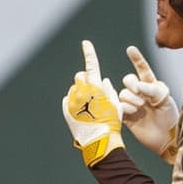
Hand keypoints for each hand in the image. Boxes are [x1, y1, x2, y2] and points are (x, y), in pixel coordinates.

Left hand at [62, 39, 123, 166]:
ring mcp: (72, 100)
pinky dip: (75, 102)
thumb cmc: (111, 122)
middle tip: (94, 90)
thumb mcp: (116, 105)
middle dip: (86, 79)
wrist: (99, 140)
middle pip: (80, 76)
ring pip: (74, 89)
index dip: (89, 52)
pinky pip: (68, 100)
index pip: (91, 65)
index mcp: (95, 87)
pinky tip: (83, 113)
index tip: (86, 43)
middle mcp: (81, 91)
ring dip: (81, 92)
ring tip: (90, 107)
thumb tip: (103, 80)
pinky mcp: (66, 109)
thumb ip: (108, 90)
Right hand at [118, 46, 179, 162]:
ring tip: (141, 107)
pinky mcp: (127, 115)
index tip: (130, 49)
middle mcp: (141, 93)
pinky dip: (126, 108)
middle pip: (128, 80)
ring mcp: (133, 104)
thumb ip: (152, 89)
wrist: (168, 139)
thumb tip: (137, 86)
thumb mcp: (165, 99)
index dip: (137, 59)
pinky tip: (134, 113)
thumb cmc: (171, 118)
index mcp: (152, 86)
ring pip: (123, 93)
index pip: (143, 70)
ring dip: (131, 98)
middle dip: (132, 83)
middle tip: (140, 93)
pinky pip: (119, 106)